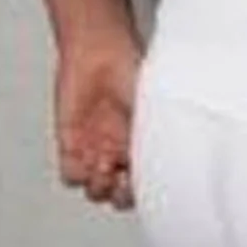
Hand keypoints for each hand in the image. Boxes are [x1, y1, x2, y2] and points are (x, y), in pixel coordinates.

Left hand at [54, 21, 142, 211]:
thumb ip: (159, 137)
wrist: (97, 51)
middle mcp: (120, 152)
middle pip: (120, 196)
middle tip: (123, 178)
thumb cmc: (129, 70)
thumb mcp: (153, 107)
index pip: (145, 183)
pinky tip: (87, 158)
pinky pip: (71, 175)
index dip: (146, 191)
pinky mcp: (71, 144)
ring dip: (100, 186)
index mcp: (142, 146)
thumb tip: (174, 162)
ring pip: (96, 191)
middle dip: (122, 195)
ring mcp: (95, 150)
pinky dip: (78, 173)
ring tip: (104, 163)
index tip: (145, 183)